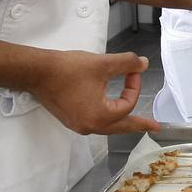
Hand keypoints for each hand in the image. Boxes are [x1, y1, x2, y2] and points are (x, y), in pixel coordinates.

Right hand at [29, 50, 159, 134]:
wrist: (37, 72)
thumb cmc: (68, 69)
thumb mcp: (102, 63)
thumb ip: (126, 64)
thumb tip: (143, 63)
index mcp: (100, 116)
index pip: (127, 104)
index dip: (134, 85)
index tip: (132, 69)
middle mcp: (90, 126)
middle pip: (121, 127)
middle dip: (139, 124)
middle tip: (154, 127)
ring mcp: (79, 125)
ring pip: (108, 127)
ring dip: (123, 121)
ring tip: (136, 122)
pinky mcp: (71, 120)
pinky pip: (96, 123)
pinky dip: (108, 118)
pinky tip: (112, 112)